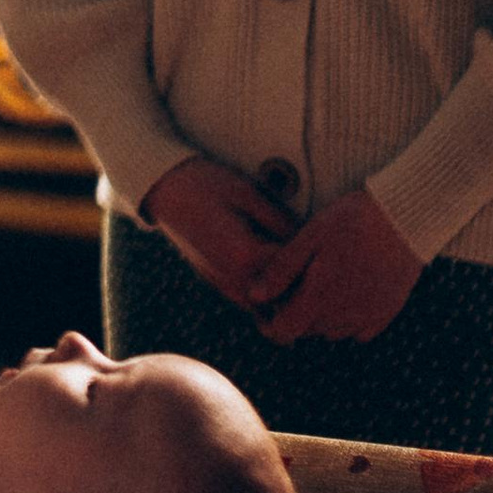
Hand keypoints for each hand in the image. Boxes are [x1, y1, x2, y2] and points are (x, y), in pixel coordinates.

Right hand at [145, 156, 306, 310]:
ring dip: (286, 292)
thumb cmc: (209, 185)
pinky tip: (277, 267)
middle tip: (321, 266)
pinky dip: (269, 292)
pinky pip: (253, 300)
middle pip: (286, 299)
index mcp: (246, 258)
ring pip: (269, 307)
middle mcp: (234, 280)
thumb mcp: (250, 195)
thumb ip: (282, 223)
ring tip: (300, 267)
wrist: (164, 190)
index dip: (318, 262)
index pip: (298, 274)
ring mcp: (224, 286)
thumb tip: (308, 244)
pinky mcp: (217, 284)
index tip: (328, 249)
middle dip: (304, 286)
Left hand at [256, 187, 422, 344]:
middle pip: (307, 330)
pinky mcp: (387, 312)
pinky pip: (359, 329)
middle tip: (290, 288)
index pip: (284, 331)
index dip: (268, 323)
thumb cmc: (352, 222)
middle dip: (293, 315)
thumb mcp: (309, 238)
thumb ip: (280, 270)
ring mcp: (369, 316)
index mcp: (320, 299)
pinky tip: (345, 293)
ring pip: (332, 331)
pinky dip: (347, 318)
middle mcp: (345, 316)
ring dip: (319, 317)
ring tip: (318, 287)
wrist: (405, 219)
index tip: (263, 309)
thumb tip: (253, 295)